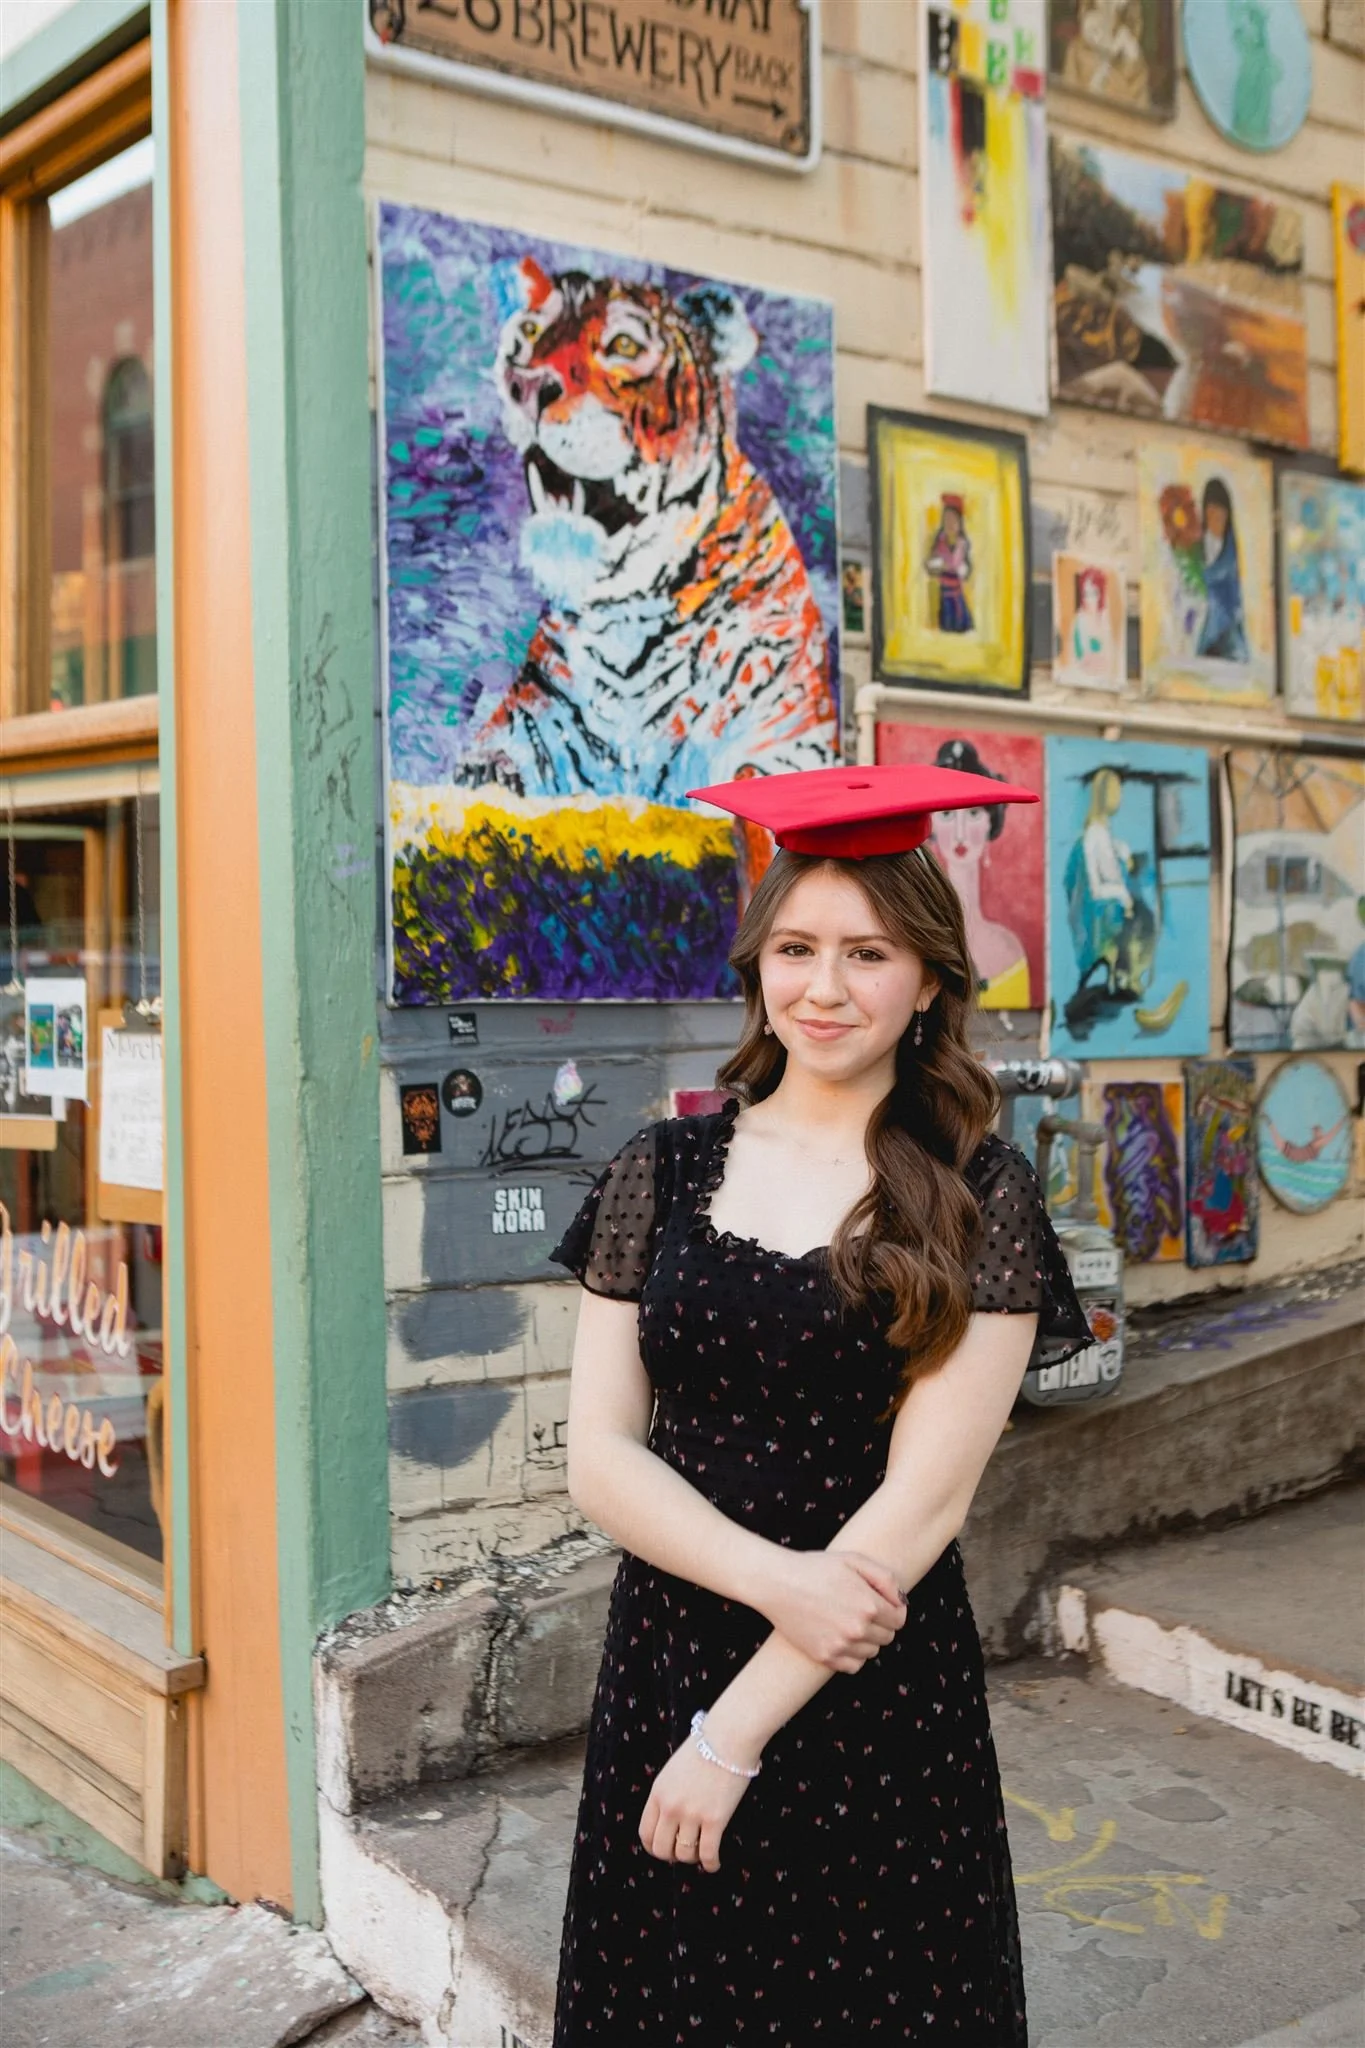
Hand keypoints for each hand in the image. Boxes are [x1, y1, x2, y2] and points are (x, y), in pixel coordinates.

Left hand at [640, 1730, 751, 1873]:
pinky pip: (707, 1853)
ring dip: (692, 1858)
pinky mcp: (714, 1820)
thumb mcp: (674, 1770)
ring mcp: (692, 1814)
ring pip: (683, 1854)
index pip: (645, 1832)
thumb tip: (669, 1819)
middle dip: (671, 1856)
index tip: (664, 1849)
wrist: (729, 1737)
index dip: (653, 1847)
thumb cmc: (705, 1748)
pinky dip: (710, 1864)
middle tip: (683, 1852)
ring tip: (700, 1852)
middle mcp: (671, 1806)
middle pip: (661, 1848)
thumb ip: (668, 1794)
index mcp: (658, 1792)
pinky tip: (714, 1864)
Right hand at [756, 1548, 906, 1672]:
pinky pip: (853, 1666)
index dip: (894, 1610)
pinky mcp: (824, 1657)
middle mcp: (857, 1630)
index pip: (899, 1619)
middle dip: (881, 1624)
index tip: (883, 1605)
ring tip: (849, 1622)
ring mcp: (840, 1646)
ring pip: (871, 1652)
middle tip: (862, 1610)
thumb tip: (902, 1601)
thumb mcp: (854, 1560)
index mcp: (868, 1605)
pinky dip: (853, 1655)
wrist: (778, 1583)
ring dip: (867, 1640)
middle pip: (887, 1637)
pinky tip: (842, 1639)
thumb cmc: (816, 1568)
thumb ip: (886, 1578)